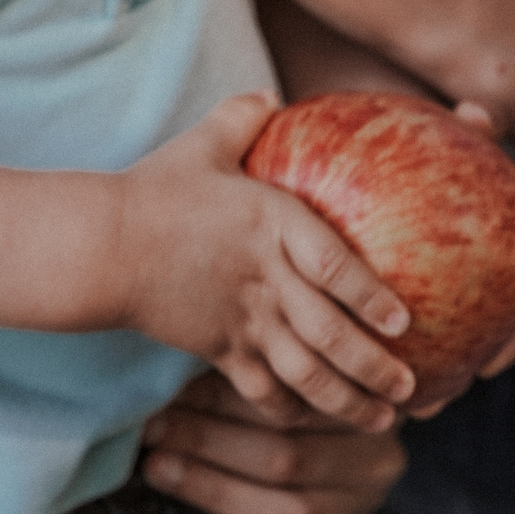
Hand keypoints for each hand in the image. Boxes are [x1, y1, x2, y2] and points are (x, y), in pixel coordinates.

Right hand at [114, 94, 414, 430]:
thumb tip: (271, 95)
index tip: (404, 320)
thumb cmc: (155, 191)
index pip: (335, 266)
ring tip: (381, 419)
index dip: (372, 296)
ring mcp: (242, 319)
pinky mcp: (218, 348)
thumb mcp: (200, 145)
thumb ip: (240, 118)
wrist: (103, 244)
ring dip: (346, 400)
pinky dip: (292, 410)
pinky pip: (262, 391)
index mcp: (270, 223)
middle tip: (411, 386)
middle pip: (330, 332)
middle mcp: (264, 277)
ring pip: (304, 372)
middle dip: (375, 366)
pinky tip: (316, 418)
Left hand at [139, 373, 405, 513]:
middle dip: (209, 442)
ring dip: (215, 490)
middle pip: (288, 457)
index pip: (293, 403)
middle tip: (153, 428)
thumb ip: (257, 363)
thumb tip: (180, 359)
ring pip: (291, 511)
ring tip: (159, 468)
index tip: (169, 389)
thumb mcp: (296, 362)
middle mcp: (374, 461)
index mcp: (366, 404)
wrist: (354, 427)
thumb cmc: (303, 380)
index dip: (223, 397)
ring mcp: (358, 508)